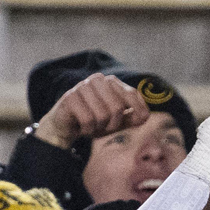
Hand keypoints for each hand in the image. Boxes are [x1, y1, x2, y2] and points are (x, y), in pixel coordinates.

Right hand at [33, 73, 148, 147]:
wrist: (64, 127)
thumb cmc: (94, 122)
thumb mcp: (117, 121)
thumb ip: (133, 118)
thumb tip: (145, 116)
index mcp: (111, 82)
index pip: (132, 94)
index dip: (138, 110)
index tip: (137, 121)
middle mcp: (98, 80)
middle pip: (117, 108)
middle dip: (112, 125)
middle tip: (103, 127)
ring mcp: (82, 86)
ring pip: (103, 115)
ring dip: (98, 128)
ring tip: (91, 126)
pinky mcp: (69, 97)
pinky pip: (88, 120)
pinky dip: (87, 130)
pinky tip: (81, 127)